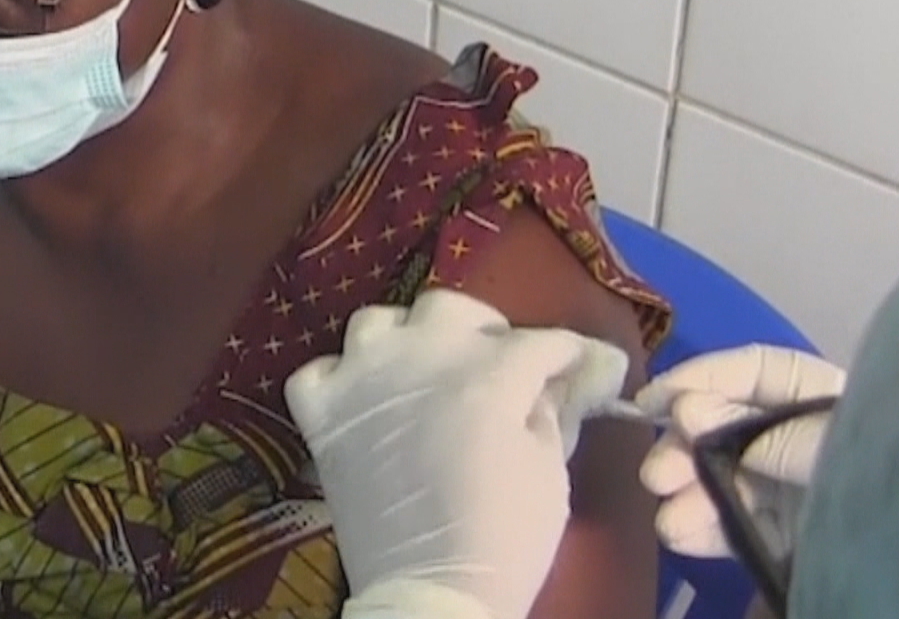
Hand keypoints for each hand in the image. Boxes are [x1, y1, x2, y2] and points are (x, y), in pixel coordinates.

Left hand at [285, 290, 629, 618]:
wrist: (431, 593)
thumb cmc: (505, 539)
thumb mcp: (550, 474)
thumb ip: (549, 412)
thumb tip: (552, 382)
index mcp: (488, 375)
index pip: (539, 341)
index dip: (568, 352)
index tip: (579, 364)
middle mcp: (420, 359)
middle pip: (451, 308)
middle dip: (481, 329)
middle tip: (495, 364)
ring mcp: (362, 381)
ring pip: (378, 322)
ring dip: (405, 340)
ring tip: (422, 373)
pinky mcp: (321, 413)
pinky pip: (319, 369)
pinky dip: (340, 377)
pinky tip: (363, 400)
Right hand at [635, 344, 846, 558]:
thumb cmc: (894, 470)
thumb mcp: (829, 442)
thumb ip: (761, 431)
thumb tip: (689, 413)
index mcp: (824, 395)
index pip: (755, 372)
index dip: (702, 379)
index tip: (655, 400)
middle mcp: (802, 434)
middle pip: (728, 428)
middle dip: (687, 448)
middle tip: (657, 474)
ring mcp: (794, 487)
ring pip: (724, 479)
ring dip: (689, 494)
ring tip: (669, 517)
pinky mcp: (790, 534)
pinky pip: (737, 522)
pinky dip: (705, 529)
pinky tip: (683, 533)